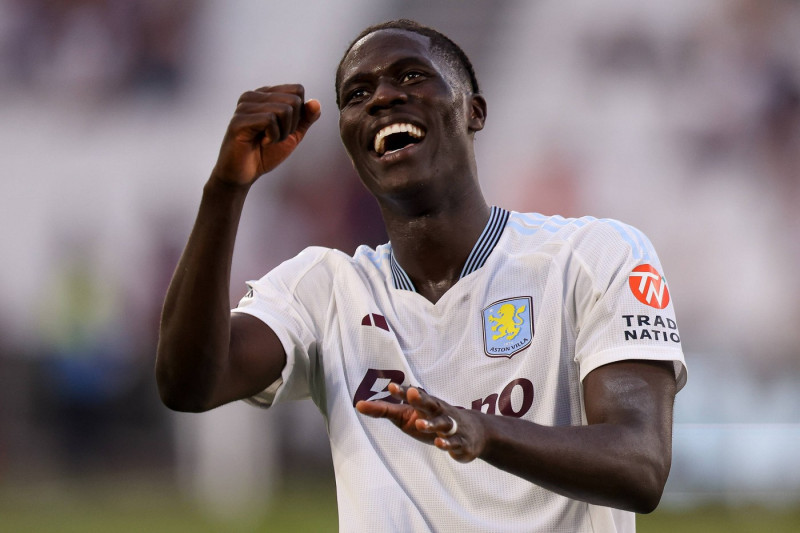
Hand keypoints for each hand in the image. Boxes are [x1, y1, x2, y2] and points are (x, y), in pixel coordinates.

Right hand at [211, 85, 320, 186]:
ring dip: (282, 133)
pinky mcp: (239, 120)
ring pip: (284, 110)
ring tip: (267, 141)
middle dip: (291, 125)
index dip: (299, 114)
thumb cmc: (265, 153)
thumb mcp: (292, 135)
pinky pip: (270, 120)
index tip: (284, 128)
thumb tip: (316, 102)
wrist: (244, 174)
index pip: (297, 90)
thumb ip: (305, 118)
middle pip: (293, 100)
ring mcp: (244, 106)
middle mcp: (253, 95)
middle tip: (275, 137)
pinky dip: (273, 136)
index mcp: (265, 94)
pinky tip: (261, 142)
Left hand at [356, 383, 486, 462]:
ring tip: (420, 424)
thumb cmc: (431, 420)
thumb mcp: (407, 415)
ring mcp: (452, 427)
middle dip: (421, 399)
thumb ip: (384, 410)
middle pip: (431, 404)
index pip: (414, 396)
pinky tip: (440, 444)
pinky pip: (454, 443)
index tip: (391, 387)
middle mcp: (440, 412)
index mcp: (427, 404)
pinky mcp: (460, 443)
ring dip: (432, 424)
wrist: (473, 433)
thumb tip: (358, 405)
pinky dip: (448, 444)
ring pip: (442, 424)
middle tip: (411, 394)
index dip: (402, 393)